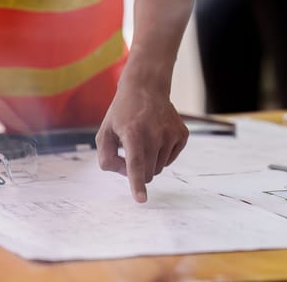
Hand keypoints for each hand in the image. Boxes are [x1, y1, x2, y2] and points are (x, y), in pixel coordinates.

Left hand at [96, 80, 188, 202]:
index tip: (141, 199)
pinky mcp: (182, 134)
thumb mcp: (104, 132)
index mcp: (133, 133)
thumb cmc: (122, 114)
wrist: (147, 88)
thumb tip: (125, 174)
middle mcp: (155, 133)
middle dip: (139, 171)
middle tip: (131, 150)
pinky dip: (161, 154)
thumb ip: (106, 158)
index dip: (137, 184)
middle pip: (148, 174)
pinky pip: (170, 159)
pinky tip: (156, 136)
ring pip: (159, 168)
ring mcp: (171, 134)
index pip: (136, 164)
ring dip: (149, 161)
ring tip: (143, 139)